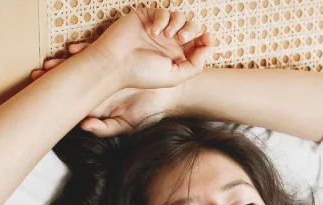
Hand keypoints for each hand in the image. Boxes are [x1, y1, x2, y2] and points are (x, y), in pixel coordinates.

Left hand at [31, 42, 187, 136]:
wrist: (169, 91)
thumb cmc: (150, 109)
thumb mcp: (128, 124)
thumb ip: (106, 129)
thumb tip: (83, 126)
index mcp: (97, 100)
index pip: (73, 97)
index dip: (56, 94)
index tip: (39, 93)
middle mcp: (98, 83)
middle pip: (71, 79)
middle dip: (53, 76)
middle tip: (35, 75)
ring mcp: (106, 69)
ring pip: (80, 64)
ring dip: (63, 63)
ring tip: (49, 63)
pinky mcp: (115, 56)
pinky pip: (96, 50)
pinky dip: (83, 50)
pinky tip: (72, 50)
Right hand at [76, 6, 213, 90]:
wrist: (115, 64)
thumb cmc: (142, 74)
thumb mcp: (174, 76)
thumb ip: (195, 65)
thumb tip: (207, 45)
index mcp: (177, 56)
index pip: (198, 44)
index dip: (205, 39)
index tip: (206, 38)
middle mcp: (169, 43)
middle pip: (191, 27)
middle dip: (191, 30)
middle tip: (181, 39)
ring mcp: (158, 29)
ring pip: (179, 16)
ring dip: (177, 24)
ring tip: (166, 35)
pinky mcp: (146, 18)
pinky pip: (163, 11)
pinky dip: (162, 19)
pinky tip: (153, 31)